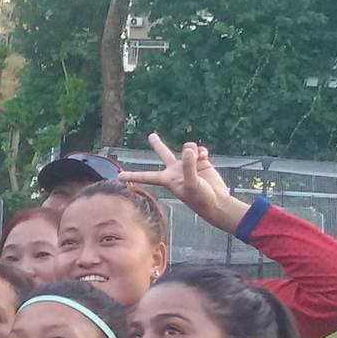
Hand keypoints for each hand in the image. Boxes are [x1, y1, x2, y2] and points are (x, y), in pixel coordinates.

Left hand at [119, 133, 244, 232]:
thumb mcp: (191, 184)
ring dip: (191, 148)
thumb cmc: (201, 198)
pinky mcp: (201, 162)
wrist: (218, 202)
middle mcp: (176, 170)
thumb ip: (188, 166)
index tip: (118, 176)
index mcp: (168, 179)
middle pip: (164, 154)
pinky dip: (201, 151)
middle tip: (151, 135)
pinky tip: (204, 157)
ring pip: (186, 148)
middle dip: (158, 144)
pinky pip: (199, 150)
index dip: (132, 176)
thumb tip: (189, 148)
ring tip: (196, 155)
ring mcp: (188, 165)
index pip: (146, 176)